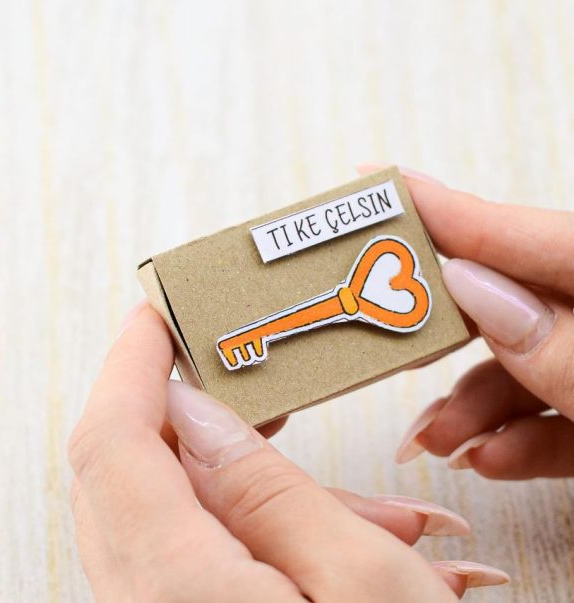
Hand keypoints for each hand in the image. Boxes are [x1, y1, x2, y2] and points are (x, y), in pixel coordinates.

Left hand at [68, 304, 506, 601]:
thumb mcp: (363, 587)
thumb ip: (269, 492)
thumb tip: (201, 412)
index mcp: (177, 591)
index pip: (112, 441)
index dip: (129, 363)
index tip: (155, 312)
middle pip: (125, 468)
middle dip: (180, 404)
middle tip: (236, 366)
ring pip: (168, 507)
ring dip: (242, 474)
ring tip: (332, 475)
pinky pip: (196, 547)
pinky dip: (254, 518)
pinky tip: (339, 528)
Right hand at [360, 164, 573, 478]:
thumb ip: (559, 350)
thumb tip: (471, 286)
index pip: (523, 234)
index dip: (445, 208)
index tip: (376, 181)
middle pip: (508, 297)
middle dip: (441, 328)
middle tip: (384, 333)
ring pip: (524, 364)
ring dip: (471, 405)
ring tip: (438, 440)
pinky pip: (554, 414)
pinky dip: (515, 438)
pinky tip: (488, 458)